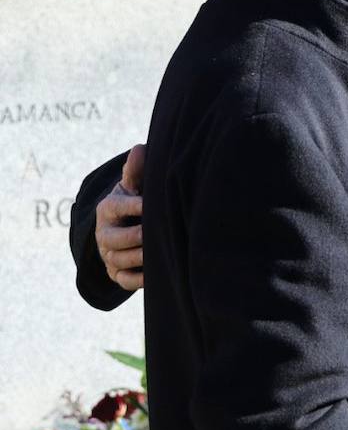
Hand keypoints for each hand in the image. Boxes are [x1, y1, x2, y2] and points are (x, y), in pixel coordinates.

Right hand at [96, 144, 146, 291]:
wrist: (123, 225)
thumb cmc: (134, 199)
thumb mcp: (133, 184)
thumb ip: (136, 170)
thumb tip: (140, 148)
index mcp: (108, 209)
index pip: (117, 207)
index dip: (134, 207)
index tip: (150, 205)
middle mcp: (104, 233)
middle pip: (114, 239)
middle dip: (135, 237)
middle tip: (156, 233)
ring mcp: (109, 255)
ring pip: (120, 259)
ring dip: (140, 257)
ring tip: (161, 251)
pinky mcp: (116, 273)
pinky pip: (125, 281)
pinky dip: (140, 279)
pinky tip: (158, 272)